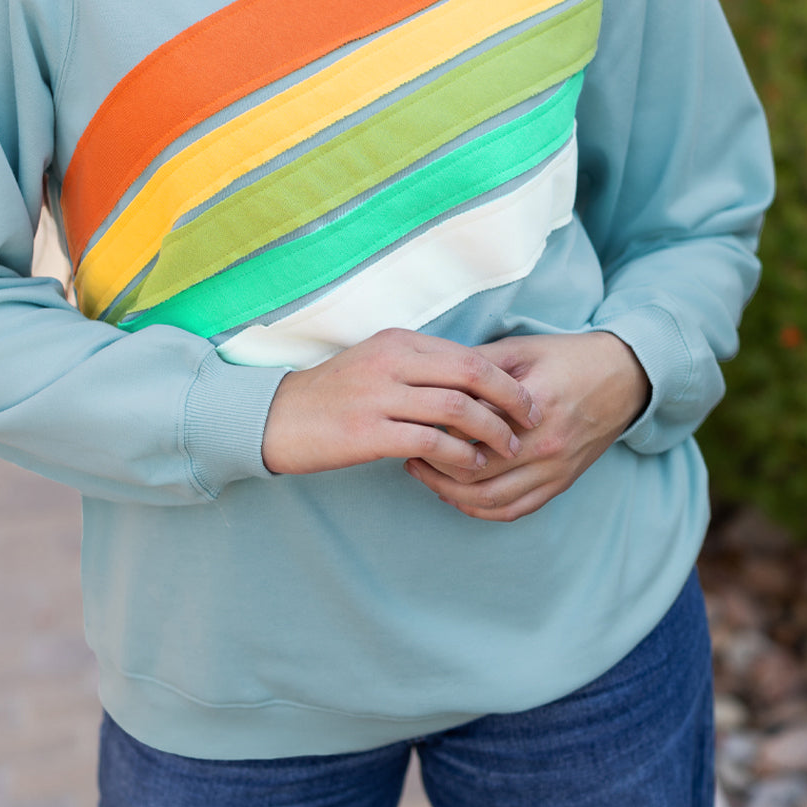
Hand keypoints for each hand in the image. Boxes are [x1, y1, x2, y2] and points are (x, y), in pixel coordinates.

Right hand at [261, 327, 542, 475]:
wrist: (276, 418)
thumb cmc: (331, 395)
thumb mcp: (374, 364)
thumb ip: (417, 366)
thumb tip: (470, 380)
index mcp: (397, 342)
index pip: (467, 354)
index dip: (504, 379)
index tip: (526, 399)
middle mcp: (391, 362)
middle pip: (471, 374)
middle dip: (509, 400)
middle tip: (531, 421)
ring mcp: (379, 396)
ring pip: (456, 408)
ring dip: (491, 431)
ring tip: (505, 448)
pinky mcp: (369, 432)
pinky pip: (431, 442)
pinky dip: (459, 455)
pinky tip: (471, 464)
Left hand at [404, 331, 649, 521]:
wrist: (625, 377)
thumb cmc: (569, 358)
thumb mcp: (521, 349)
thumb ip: (476, 364)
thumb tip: (431, 375)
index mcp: (533, 406)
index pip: (468, 430)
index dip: (435, 428)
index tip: (413, 420)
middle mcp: (545, 446)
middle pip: (472, 472)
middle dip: (434, 465)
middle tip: (410, 450)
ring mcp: (554, 470)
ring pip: (489, 500)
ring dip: (449, 492)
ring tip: (425, 474)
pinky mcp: (561, 483)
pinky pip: (514, 510)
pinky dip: (480, 510)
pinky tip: (456, 496)